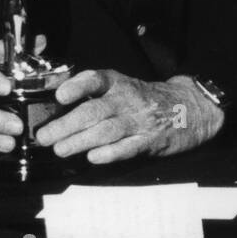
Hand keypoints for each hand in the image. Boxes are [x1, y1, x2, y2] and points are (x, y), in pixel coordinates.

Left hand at [35, 71, 224, 164]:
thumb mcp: (122, 85)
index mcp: (119, 83)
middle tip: (45, 136)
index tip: (60, 96)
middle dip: (66, 125)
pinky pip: (127, 147)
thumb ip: (92, 88)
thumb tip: (54, 92)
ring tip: (60, 150)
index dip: (78, 86)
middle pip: (94, 111)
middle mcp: (128, 99)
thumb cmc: (147, 98)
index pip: (96, 79)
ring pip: (106, 131)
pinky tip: (93, 158)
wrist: (190, 107)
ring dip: (80, 142)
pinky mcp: (149, 141)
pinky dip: (109, 153)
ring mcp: (139, 121)